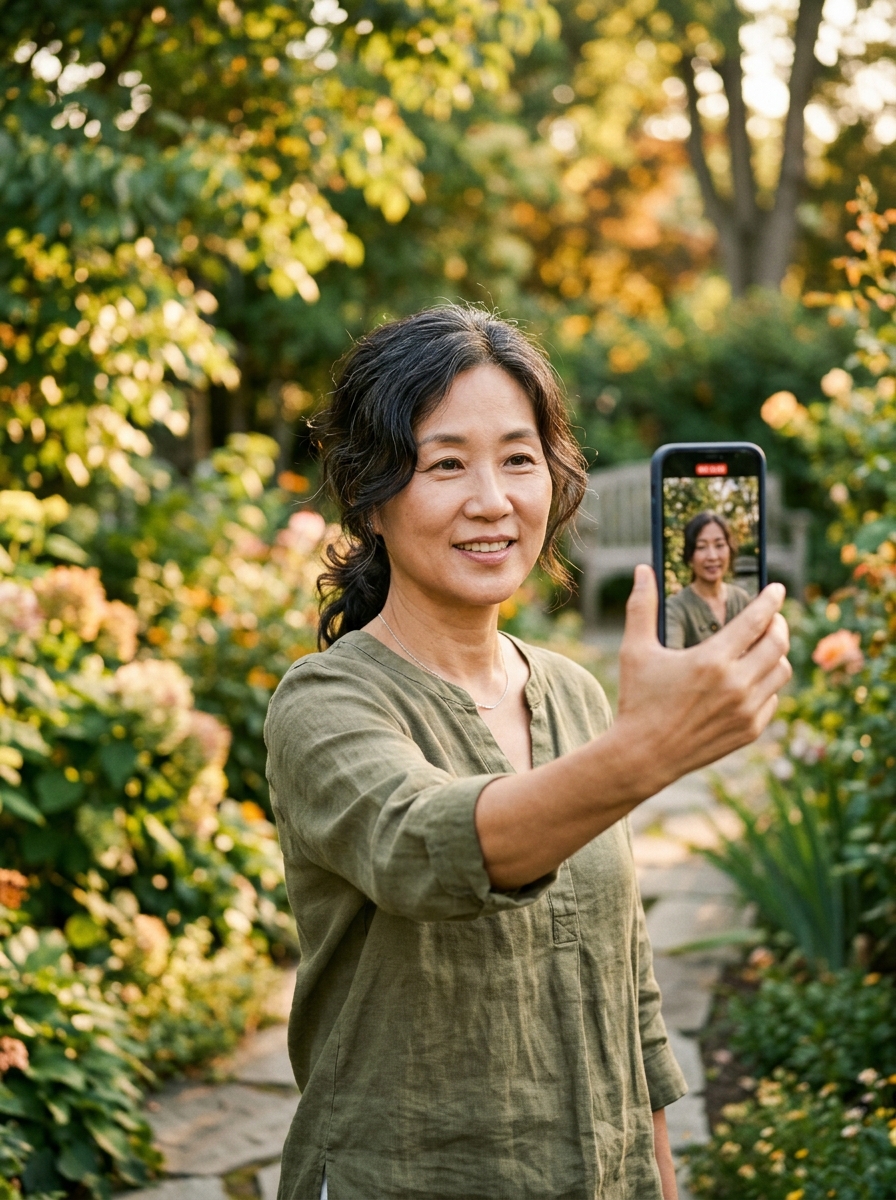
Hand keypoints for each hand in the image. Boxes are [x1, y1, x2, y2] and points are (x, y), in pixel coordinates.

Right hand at [615, 565, 790, 795]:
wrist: (644, 756)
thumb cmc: (638, 700)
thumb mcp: (635, 651)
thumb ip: (641, 606)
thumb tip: (643, 569)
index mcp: (711, 659)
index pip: (756, 620)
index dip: (771, 600)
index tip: (778, 589)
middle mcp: (736, 684)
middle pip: (779, 642)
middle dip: (779, 623)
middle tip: (771, 618)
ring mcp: (747, 710)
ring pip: (782, 670)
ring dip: (776, 653)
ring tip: (760, 647)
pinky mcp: (750, 730)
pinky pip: (773, 698)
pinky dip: (767, 684)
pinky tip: (750, 679)